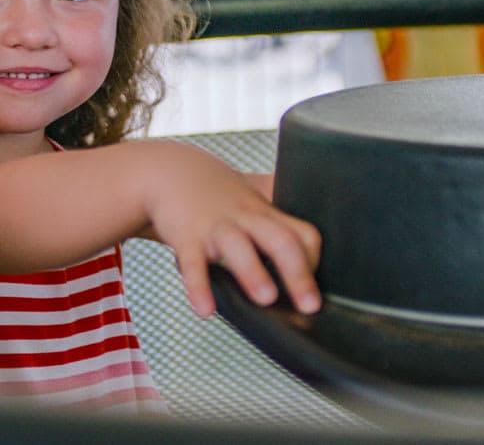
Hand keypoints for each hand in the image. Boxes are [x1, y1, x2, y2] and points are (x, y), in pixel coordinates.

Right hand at [141, 143, 319, 317]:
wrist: (168, 173)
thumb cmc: (216, 192)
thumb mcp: (253, 194)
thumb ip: (278, 212)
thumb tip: (306, 245)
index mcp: (266, 214)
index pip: (303, 234)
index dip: (313, 261)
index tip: (314, 291)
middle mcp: (245, 219)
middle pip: (280, 240)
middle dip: (298, 274)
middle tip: (309, 305)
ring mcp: (215, 227)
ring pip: (238, 246)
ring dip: (253, 272)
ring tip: (266, 299)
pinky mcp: (186, 237)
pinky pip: (193, 264)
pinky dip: (199, 288)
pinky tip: (205, 310)